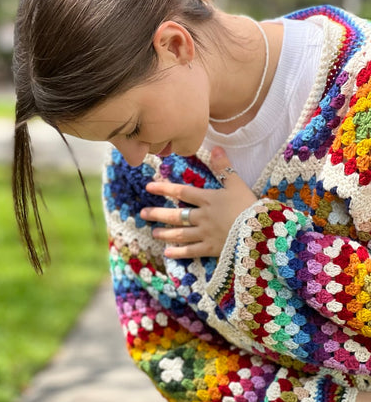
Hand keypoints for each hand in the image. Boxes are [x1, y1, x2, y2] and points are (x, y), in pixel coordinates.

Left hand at [140, 146, 256, 258]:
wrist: (258, 230)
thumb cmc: (249, 205)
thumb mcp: (237, 184)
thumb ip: (225, 167)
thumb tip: (216, 148)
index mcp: (208, 199)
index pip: (182, 192)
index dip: (164, 188)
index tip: (148, 187)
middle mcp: (202, 216)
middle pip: (176, 215)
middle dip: (158, 214)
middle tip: (143, 214)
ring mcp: (205, 233)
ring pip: (180, 233)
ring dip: (166, 233)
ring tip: (154, 233)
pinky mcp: (211, 248)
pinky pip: (192, 251)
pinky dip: (179, 252)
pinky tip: (168, 253)